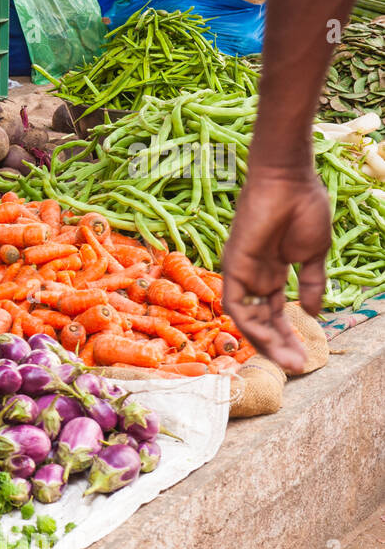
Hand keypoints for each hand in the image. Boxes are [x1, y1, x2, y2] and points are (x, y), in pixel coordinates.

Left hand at [220, 166, 331, 372]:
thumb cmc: (304, 209)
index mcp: (272, 273)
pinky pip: (236, 304)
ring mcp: (242, 273)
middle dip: (281, 345)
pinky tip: (272, 340)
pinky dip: (252, 324)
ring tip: (291, 361)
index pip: (276, 313)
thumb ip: (313, 283)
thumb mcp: (313, 253)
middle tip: (300, 366)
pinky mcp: (233, 267)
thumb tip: (316, 310)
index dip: (289, 334)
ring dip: (268, 342)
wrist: (289, 182)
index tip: (306, 353)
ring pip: (249, 318)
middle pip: (263, 320)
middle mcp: (254, 277)